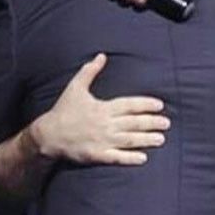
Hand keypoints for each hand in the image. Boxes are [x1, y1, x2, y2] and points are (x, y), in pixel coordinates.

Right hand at [29, 53, 169, 165]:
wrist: (48, 134)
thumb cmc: (63, 110)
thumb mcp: (75, 87)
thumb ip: (90, 71)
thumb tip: (101, 55)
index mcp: (102, 107)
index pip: (129, 105)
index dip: (146, 105)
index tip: (160, 106)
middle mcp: (105, 124)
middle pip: (133, 123)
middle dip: (151, 122)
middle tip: (166, 123)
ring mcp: (102, 140)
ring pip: (129, 140)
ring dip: (146, 139)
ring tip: (161, 139)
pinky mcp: (97, 155)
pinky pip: (117, 157)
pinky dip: (130, 158)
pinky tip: (143, 158)